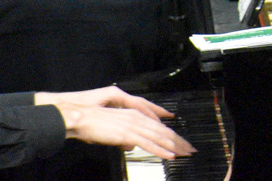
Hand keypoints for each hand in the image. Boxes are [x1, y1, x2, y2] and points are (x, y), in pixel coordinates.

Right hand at [37, 88, 189, 161]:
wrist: (80, 118)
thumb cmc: (93, 125)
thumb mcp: (112, 132)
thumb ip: (124, 139)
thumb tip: (131, 146)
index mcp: (135, 115)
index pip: (158, 127)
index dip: (172, 135)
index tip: (181, 143)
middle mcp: (138, 118)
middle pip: (163, 132)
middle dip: (179, 141)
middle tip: (190, 149)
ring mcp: (134, 126)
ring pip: (160, 137)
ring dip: (174, 147)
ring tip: (185, 153)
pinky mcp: (128, 134)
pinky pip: (148, 144)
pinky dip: (161, 150)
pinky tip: (170, 155)